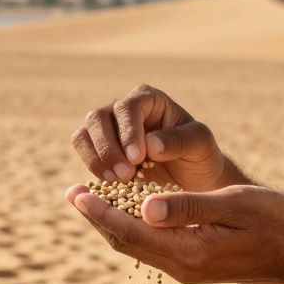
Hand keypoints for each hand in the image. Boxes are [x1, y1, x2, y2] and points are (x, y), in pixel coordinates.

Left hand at [65, 183, 283, 283]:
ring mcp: (185, 270)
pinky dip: (131, 228)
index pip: (132, 232)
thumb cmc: (272, 221)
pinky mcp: (191, 266)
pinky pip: (150, 248)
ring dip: (110, 223)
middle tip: (71, 191)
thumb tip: (145, 208)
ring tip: (88, 199)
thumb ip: (188, 206)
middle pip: (126, 243)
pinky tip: (124, 211)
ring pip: (136, 246)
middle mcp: (182, 267)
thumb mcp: (232, 205)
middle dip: (96, 217)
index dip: (100, 212)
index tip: (76, 192)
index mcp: (189, 252)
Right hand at [71, 84, 228, 191]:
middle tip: (125, 175)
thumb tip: (150, 144)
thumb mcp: (201, 145)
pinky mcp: (98, 150)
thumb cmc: (200, 156)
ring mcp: (107, 129)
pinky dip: (91, 168)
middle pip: (98, 118)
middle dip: (108, 148)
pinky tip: (109, 184)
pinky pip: (82, 153)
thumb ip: (179, 140)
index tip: (137, 158)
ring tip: (116, 181)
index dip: (128, 131)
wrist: (193, 179)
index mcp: (148, 99)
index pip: (128, 107)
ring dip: (95, 158)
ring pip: (83, 134)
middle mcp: (123, 109)